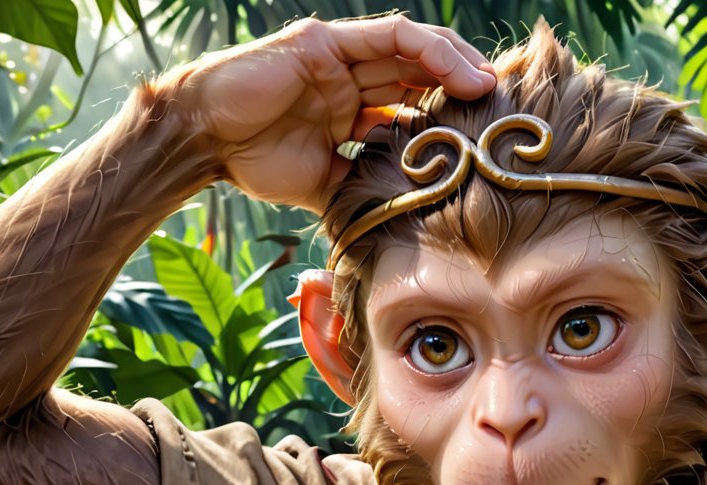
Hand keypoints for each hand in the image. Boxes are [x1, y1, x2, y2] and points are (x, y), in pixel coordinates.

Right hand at [164, 15, 495, 211]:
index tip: (488, 137)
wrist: (203, 140)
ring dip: (458, 65)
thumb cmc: (252, 161)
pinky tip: (461, 72)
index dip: (452, 115)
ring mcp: (340, 55)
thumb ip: (361, 190)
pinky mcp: (326, 40)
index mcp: (352, 109)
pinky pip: (389, 36)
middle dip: (464, 87)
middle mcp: (351, 77)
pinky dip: (430, 50)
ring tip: (489, 88)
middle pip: (422, 74)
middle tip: (503, 109)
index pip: (414, 104)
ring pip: (413, 49)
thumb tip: (402, 226)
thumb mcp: (324, 184)